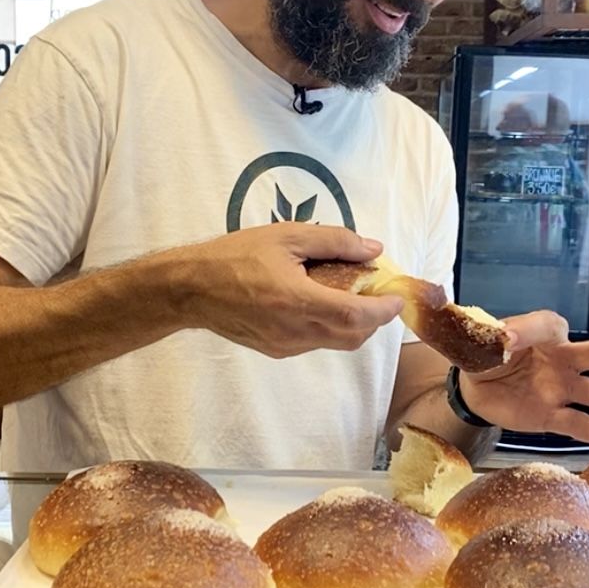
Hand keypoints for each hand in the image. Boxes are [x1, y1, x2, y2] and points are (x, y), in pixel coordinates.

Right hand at [184, 224, 403, 358]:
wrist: (190, 289)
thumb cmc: (235, 256)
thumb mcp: (286, 236)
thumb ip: (334, 242)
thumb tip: (372, 249)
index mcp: (299, 301)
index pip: (357, 316)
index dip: (384, 309)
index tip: (398, 296)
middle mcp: (295, 331)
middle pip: (353, 336)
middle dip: (374, 318)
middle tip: (377, 291)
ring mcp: (285, 346)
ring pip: (336, 342)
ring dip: (352, 323)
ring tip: (348, 293)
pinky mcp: (276, 351)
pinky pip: (315, 341)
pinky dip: (328, 326)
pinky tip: (318, 302)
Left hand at [459, 310, 588, 445]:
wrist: (474, 386)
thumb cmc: (488, 353)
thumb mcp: (483, 338)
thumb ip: (491, 336)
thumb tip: (502, 338)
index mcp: (544, 331)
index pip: (545, 326)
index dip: (527, 330)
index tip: (507, 338)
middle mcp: (561, 358)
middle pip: (587, 353)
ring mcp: (560, 389)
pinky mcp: (550, 417)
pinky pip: (573, 422)